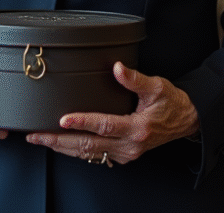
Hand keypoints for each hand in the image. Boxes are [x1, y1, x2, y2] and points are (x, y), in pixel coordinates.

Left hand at [25, 62, 198, 165]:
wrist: (186, 121)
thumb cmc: (171, 103)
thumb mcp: (157, 86)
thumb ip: (135, 78)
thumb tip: (117, 67)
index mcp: (137, 128)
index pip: (104, 125)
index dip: (82, 122)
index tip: (62, 118)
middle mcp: (129, 145)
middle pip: (88, 145)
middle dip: (59, 140)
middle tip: (37, 134)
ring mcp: (125, 153)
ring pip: (89, 153)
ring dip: (63, 147)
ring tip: (41, 139)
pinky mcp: (123, 155)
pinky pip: (95, 155)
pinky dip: (76, 150)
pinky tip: (62, 144)